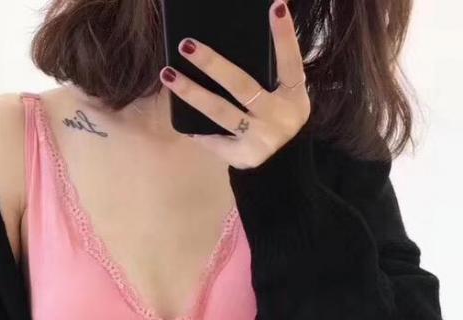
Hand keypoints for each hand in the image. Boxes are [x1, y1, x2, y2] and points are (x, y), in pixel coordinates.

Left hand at [158, 0, 310, 170]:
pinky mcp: (244, 156)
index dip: (284, 36)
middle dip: (213, 64)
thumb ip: (272, 68)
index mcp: (293, 95)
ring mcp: (261, 138)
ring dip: (192, 92)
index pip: (290, 61)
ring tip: (168, 74)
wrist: (282, 161)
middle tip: (187, 45)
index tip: (275, 6)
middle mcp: (279, 117)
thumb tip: (257, 23)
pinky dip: (197, 130)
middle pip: (242, 86)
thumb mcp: (285, 93)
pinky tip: (177, 115)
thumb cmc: (276, 115)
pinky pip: (214, 139)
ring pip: (220, 111)